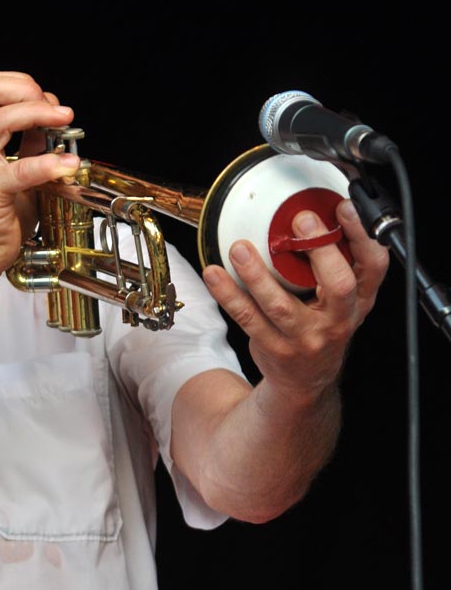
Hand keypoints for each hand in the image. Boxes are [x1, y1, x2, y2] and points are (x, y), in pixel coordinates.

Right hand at [0, 71, 80, 285]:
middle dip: (29, 89)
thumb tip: (53, 127)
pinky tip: (68, 166)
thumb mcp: (18, 176)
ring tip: (64, 121)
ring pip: (1, 117)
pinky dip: (48, 163)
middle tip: (55, 110)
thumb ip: (31, 149)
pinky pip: (20, 168)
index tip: (51, 106)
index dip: (26, 87)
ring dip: (39, 112)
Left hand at [201, 199, 389, 401]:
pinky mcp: (275, 348)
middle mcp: (338, 320)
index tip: (343, 208)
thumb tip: (313, 212)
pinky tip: (215, 275)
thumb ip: (335, 263)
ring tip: (240, 249)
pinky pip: (248, 318)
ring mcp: (306, 338)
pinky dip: (229, 294)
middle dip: (320, 251)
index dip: (362, 236)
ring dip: (257, 275)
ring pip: (281, 305)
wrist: (304, 381)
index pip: (373, 266)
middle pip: (338, 285)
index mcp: (359, 301)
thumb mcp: (342, 300)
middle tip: (300, 222)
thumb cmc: (321, 327)